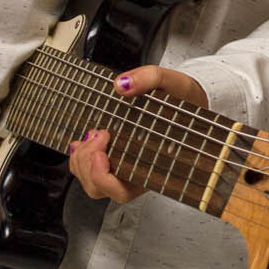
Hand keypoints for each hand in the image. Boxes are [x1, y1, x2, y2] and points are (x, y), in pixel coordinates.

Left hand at [68, 65, 207, 202]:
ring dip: (81, 161)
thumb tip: (122, 84)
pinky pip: (90, 172)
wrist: (189, 98)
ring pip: (92, 183)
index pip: (123, 191)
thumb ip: (150, 78)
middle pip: (100, 188)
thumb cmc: (185, 98)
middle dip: (88, 164)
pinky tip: (84, 141)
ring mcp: (127, 168)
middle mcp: (139, 172)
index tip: (101, 153)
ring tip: (92, 136)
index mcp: (155, 165)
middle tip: (99, 134)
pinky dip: (79, 158)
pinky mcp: (117, 160)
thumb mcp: (173, 82)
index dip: (103, 178)